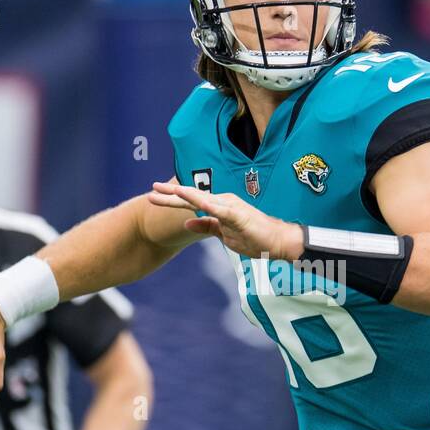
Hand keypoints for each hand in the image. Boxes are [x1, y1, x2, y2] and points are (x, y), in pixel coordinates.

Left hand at [148, 181, 302, 260]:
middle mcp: (223, 202)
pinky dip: (205, 203)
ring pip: (203, 199)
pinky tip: (194, 199)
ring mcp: (230, 207)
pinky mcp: (237, 215)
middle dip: (171, 194)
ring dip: (186, 195)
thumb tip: (187, 222)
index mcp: (219, 207)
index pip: (191, 202)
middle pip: (193, 197)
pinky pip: (218, 209)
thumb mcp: (224, 235)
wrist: (278, 241)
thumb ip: (206, 226)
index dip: (172, 199)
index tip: (154, 195)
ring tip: (168, 190)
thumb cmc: (254, 237)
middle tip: (152, 188)